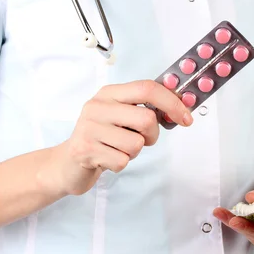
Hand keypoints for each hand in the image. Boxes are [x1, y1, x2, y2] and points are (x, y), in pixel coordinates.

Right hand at [51, 80, 192, 195]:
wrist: (68, 163)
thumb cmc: (102, 139)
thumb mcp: (120, 116)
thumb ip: (143, 109)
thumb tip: (179, 109)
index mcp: (109, 93)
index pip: (147, 88)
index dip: (172, 103)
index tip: (186, 118)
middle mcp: (97, 106)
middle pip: (146, 119)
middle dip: (152, 135)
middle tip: (141, 140)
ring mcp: (89, 127)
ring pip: (136, 143)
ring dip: (133, 152)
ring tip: (117, 149)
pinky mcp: (85, 149)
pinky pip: (122, 160)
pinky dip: (120, 164)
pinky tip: (107, 159)